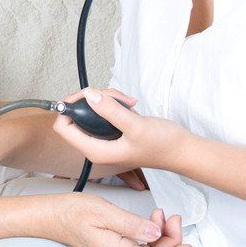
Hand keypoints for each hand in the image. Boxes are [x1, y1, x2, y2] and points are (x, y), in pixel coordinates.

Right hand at [52, 194, 191, 246]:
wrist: (50, 215)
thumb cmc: (70, 212)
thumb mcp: (103, 211)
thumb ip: (132, 224)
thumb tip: (155, 233)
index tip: (188, 245)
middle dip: (171, 240)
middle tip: (173, 218)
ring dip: (161, 236)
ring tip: (162, 216)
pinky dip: (149, 234)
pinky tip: (150, 221)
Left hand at [54, 88, 189, 171]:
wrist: (182, 150)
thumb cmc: (162, 145)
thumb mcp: (135, 126)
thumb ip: (110, 111)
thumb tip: (88, 95)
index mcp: (96, 151)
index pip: (64, 128)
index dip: (69, 108)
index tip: (85, 95)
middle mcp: (97, 146)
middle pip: (77, 115)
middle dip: (92, 100)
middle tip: (112, 96)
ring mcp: (105, 138)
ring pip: (92, 110)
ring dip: (107, 99)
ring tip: (126, 101)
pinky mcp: (114, 131)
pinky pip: (104, 111)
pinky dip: (114, 103)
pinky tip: (129, 105)